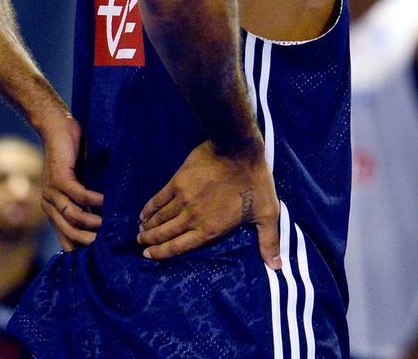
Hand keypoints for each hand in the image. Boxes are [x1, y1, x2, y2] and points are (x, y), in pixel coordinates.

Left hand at [36, 113, 102, 249]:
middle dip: (86, 239)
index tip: (98, 255)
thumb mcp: (78, 183)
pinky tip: (107, 201)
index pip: (64, 236)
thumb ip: (84, 200)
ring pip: (72, 215)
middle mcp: (48, 203)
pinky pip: (78, 194)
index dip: (79, 247)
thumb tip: (104, 218)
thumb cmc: (71, 156)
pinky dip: (94, 199)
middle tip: (105, 245)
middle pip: (67, 230)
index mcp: (52, 208)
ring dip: (91, 221)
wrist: (57, 130)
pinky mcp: (60, 177)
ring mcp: (52, 191)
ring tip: (108, 224)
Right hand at [137, 141, 280, 266]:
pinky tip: (143, 213)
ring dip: (148, 227)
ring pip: (159, 218)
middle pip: (165, 234)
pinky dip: (148, 208)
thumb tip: (277, 266)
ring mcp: (182, 200)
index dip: (162, 253)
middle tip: (141, 246)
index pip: (180, 247)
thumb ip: (269, 241)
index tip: (149, 257)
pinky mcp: (177, 182)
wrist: (238, 150)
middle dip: (151, 242)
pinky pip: (158, 199)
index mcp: (210, 229)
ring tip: (140, 233)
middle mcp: (192, 218)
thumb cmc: (255, 182)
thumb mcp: (267, 213)